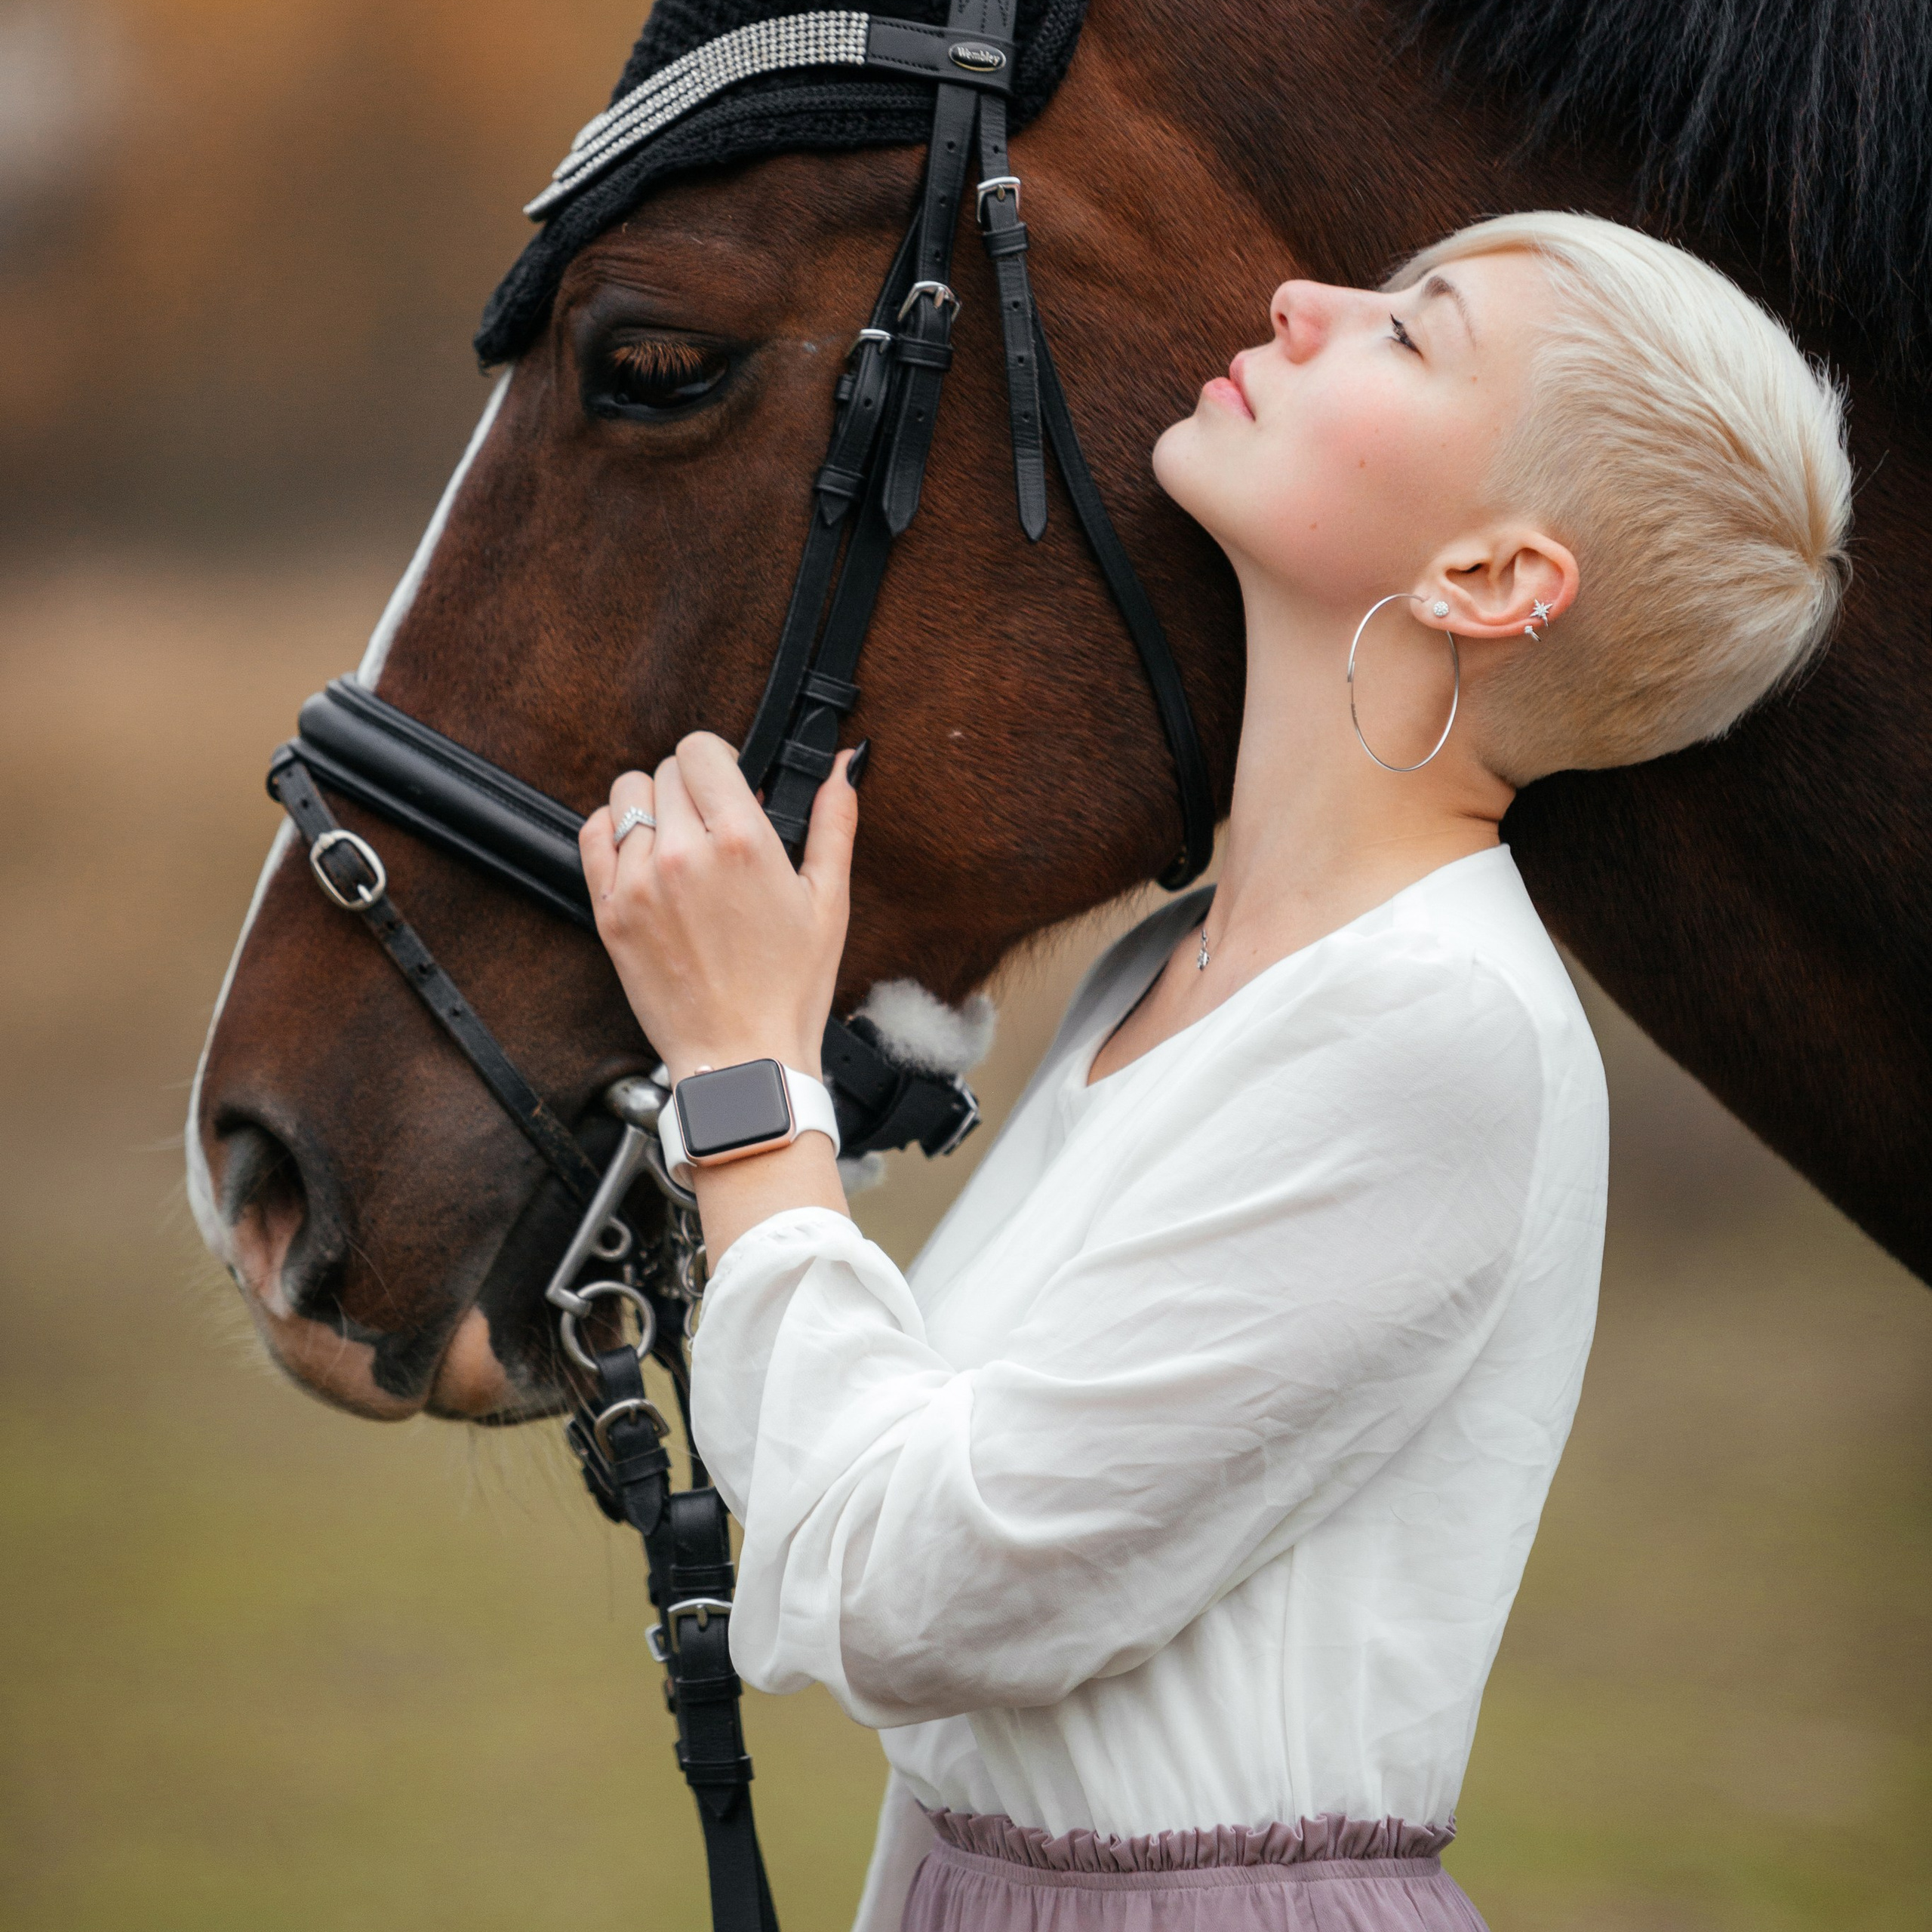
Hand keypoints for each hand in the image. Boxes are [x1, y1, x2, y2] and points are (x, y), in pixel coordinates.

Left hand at [580, 732, 857, 1083]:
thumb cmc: (790, 988)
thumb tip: (843, 764)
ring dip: (653, 807)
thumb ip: (833, 822)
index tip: (733, 788)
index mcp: (741, 842)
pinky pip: (593, 836)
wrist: (741, 1057)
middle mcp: (683, 854)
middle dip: (694, 788)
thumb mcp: (829, 901)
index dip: (721, 761)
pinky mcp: (609, 912)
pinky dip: (614, 834)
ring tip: (679, 844)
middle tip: (714, 829)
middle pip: (666, 769)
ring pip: (626, 796)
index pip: (702, 749)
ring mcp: (639, 883)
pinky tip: (645, 859)